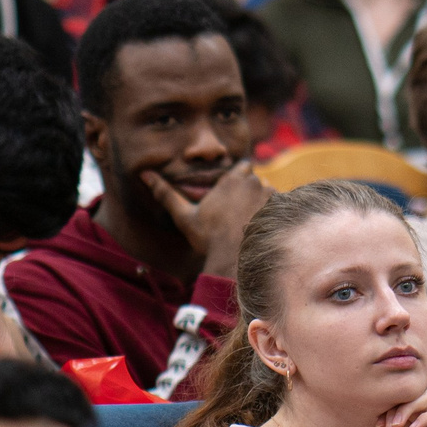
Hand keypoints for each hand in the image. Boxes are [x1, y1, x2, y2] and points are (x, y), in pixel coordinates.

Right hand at [144, 160, 270, 278]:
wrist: (234, 259)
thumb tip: (144, 174)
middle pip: (257, 180)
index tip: (232, 194)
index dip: (239, 179)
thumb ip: (165, 194)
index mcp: (232, 179)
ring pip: (269, 193)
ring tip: (251, 223)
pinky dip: (273, 216)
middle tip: (240, 212)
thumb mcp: (184, 216)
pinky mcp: (282, 212)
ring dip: (263, 203)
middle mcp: (255, 183)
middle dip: (251, 191)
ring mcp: (271, 197)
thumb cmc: (208, 238)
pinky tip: (263, 230)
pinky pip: (280, 209)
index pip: (243, 167)